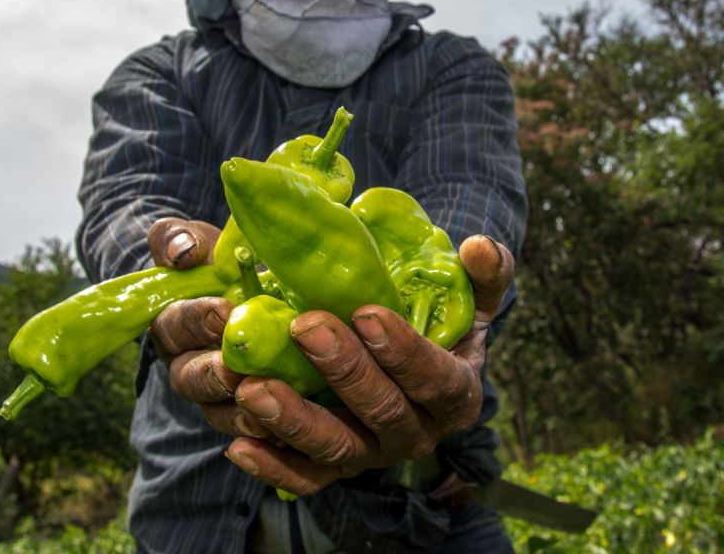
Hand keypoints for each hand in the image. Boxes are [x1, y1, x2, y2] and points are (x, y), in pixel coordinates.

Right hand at [144, 218, 271, 436]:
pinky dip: (269, 438)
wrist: (242, 287)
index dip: (198, 319)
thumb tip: (183, 252)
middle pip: (192, 380)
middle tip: (236, 370)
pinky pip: (256, 434)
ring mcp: (219, 396)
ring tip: (262, 413)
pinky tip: (289, 436)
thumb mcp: (192, 241)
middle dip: (213, 375)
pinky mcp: (254, 414)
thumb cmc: (214, 261)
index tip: (224, 310)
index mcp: (172, 327)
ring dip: (239, 414)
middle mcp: (190, 367)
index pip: (177, 326)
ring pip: (220, 413)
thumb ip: (177, 239)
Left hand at [223, 233, 514, 495]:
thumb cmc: (442, 325)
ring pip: (337, 449)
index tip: (367, 312)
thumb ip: (485, 274)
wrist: (414, 369)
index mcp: (456, 395)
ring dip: (294, 421)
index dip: (404, 351)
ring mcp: (374, 454)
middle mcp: (418, 434)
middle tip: (304, 327)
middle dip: (343, 371)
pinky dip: (272, 466)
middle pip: (382, 411)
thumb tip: (479, 246)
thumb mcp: (473, 299)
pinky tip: (239, 444)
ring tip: (253, 387)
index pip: (435, 379)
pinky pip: (304, 477)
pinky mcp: (335, 468)